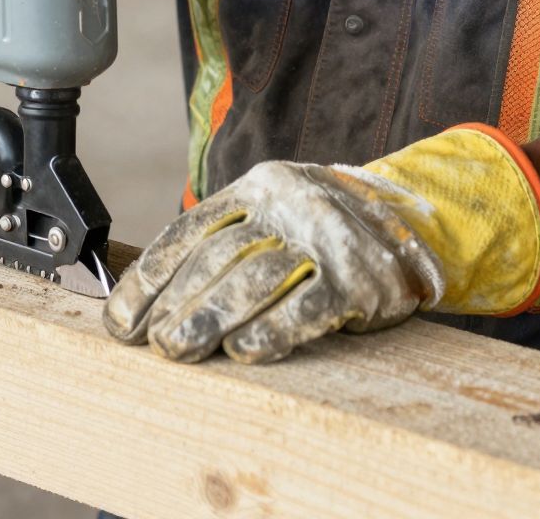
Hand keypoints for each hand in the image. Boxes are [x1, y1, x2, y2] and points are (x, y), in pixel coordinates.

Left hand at [102, 125, 539, 363]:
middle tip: (151, 343)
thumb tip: (151, 300)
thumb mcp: (275, 216)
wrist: (418, 223)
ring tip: (179, 349)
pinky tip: (245, 352)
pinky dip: (274, 330)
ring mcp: (325, 238)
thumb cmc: (325, 233)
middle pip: (217, 257)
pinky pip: (309, 305)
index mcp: (258, 187)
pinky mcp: (360, 277)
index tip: (121, 320)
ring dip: (211, 318)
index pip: (190, 230)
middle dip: (175, 304)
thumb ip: (225, 242)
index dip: (150, 277)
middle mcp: (289, 204)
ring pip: (256, 279)